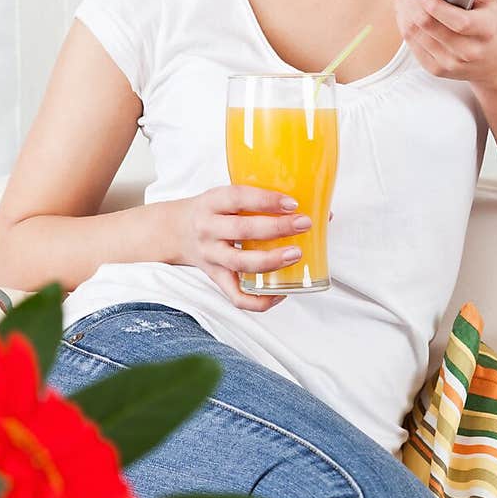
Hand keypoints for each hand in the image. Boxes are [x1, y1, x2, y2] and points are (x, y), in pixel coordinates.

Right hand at [173, 185, 325, 312]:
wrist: (176, 231)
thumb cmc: (213, 212)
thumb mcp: (226, 197)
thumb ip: (262, 201)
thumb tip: (320, 211)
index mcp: (212, 203)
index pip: (238, 197)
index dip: (266, 200)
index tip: (292, 203)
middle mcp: (208, 229)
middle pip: (242, 230)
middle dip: (276, 228)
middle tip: (303, 225)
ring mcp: (211, 256)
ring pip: (240, 263)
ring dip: (270, 261)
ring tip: (295, 254)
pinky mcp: (216, 278)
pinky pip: (236, 296)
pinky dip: (260, 300)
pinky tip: (281, 292)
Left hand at [391, 0, 496, 87]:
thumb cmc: (492, 26)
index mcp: (485, 30)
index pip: (457, 21)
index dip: (434, 5)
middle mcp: (467, 50)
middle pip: (427, 25)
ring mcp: (449, 63)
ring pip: (413, 33)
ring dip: (401, 8)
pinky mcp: (435, 69)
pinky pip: (410, 43)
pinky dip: (403, 22)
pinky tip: (403, 8)